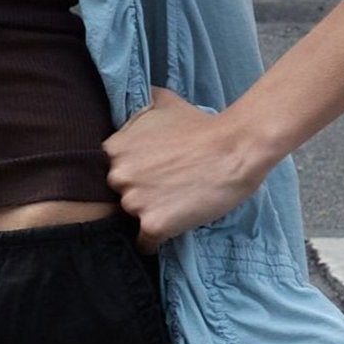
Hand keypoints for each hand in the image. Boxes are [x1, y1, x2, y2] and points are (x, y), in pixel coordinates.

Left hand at [103, 86, 260, 249]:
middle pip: (118, 194)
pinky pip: (145, 243)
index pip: (109, 169)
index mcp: (114, 149)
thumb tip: (129, 100)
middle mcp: (117, 176)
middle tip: (164, 188)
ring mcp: (134, 202)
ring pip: (131, 218)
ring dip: (148, 215)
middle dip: (137, 192)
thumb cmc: (201, 125)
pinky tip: (171, 228)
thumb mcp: (162, 101)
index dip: (131, 172)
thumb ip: (137, 105)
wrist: (233, 149)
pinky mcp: (153, 225)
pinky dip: (155, 241)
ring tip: (173, 205)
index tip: (149, 172)